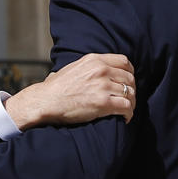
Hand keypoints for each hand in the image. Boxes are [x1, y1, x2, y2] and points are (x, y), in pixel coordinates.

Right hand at [4, 53, 135, 127]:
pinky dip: (128, 113)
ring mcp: (103, 86)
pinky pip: (126, 107)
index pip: (124, 62)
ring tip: (126, 110)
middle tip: (127, 99)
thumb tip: (98, 70)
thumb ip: (90, 66)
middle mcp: (101, 70)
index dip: (129, 73)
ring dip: (131, 103)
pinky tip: (124, 118)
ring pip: (130, 93)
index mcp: (94, 60)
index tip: (128, 81)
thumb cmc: (56, 87)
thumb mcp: (74, 67)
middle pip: (129, 78)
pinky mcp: (103, 102)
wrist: (46, 101)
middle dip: (131, 89)